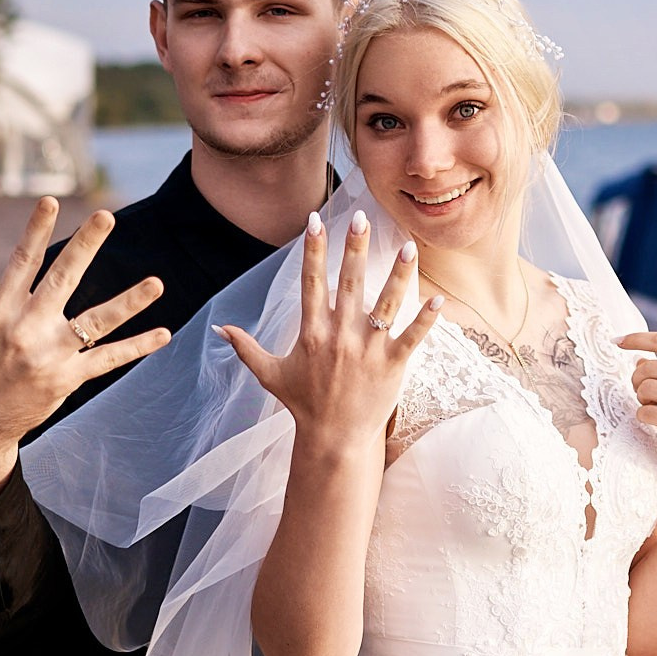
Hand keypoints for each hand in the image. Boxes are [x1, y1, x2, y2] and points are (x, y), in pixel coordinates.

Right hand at [0, 197, 170, 509]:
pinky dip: (136, 347)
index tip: (50, 201)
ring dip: (128, 303)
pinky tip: (165, 334)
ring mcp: (50, 355)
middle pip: (61, 280)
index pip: (20, 262)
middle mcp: (26, 329)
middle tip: (107, 216)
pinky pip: (107, 359)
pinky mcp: (68, 379)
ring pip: (95, 322)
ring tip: (157, 282)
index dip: (34, 230)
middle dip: (85, 247)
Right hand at [217, 212, 440, 438]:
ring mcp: (368, 350)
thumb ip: (245, 347)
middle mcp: (340, 336)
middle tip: (361, 217)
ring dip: (398, 274)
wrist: (332, 438)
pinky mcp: (392, 365)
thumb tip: (217, 329)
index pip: (311, 282)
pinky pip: (412, 338)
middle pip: (348, 283)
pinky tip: (439, 299)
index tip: (316, 220)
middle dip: (354, 248)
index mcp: (312, 332)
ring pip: (386, 304)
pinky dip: (426, 319)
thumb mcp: (269, 374)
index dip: (314, 250)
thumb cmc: (302, 404)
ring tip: (409, 246)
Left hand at [620, 332, 656, 479]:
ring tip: (654, 406)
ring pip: (642, 388)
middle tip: (645, 393)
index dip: (636, 339)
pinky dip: (645, 416)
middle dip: (638, 380)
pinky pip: (643, 412)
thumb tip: (638, 360)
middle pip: (646, 367)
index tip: (618, 342)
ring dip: (642, 399)